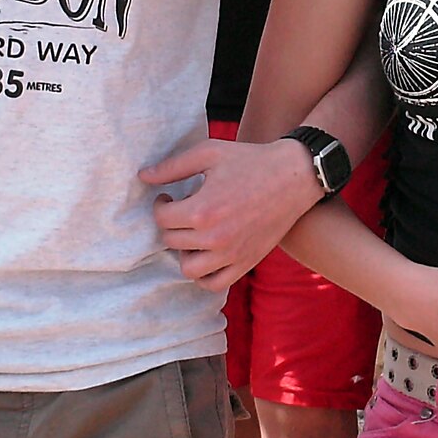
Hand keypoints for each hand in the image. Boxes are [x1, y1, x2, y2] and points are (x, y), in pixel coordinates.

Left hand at [144, 138, 321, 290]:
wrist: (294, 176)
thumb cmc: (250, 160)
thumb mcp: (210, 153)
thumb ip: (173, 167)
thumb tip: (143, 176)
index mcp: (202, 210)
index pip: (161, 218)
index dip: (160, 204)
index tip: (169, 196)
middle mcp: (215, 238)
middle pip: (171, 241)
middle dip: (171, 224)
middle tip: (181, 210)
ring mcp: (231, 254)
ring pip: (188, 268)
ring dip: (184, 252)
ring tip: (192, 235)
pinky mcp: (246, 262)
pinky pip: (214, 283)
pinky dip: (204, 274)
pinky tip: (205, 254)